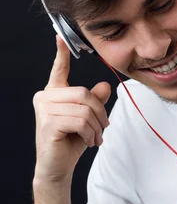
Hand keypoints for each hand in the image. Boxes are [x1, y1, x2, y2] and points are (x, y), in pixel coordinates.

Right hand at [33, 36, 110, 182]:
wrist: (57, 167)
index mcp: (53, 93)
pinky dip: (90, 133)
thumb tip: (105, 86)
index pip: (58, 70)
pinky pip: (80, 122)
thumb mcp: (87, 119)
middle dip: (99, 112)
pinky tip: (89, 141)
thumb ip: (94, 102)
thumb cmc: (70, 142)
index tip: (61, 36)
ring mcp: (44, 110)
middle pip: (83, 93)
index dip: (62, 53)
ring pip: (84, 109)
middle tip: (104, 127)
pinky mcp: (48, 124)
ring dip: (96, 126)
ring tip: (96, 138)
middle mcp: (44, 98)